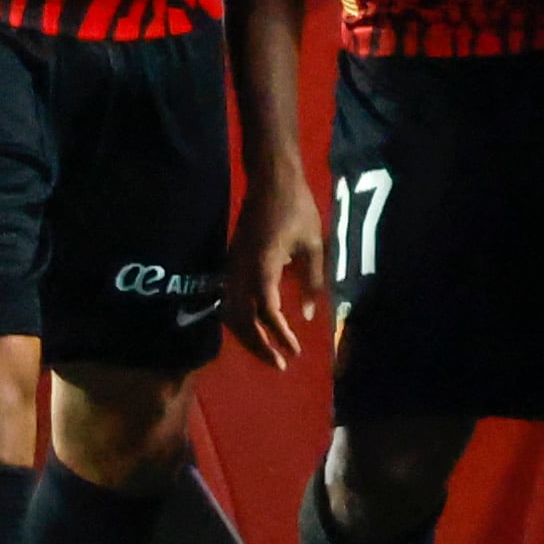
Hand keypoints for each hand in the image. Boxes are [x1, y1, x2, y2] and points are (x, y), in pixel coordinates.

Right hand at [223, 167, 326, 368]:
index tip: (294, 350)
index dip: (278, 334)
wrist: (270, 179)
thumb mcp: (313, 245)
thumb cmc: (296, 208)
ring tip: (269, 353)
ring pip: (232, 312)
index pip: (266, 310)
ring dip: (248, 336)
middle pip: (242, 319)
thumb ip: (311, 282)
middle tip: (280, 364)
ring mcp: (232, 266)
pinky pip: (230, 300)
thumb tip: (307, 316)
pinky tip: (256, 330)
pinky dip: (241, 321)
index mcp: (262, 266)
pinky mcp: (231, 263)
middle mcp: (241, 270)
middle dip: (260, 345)